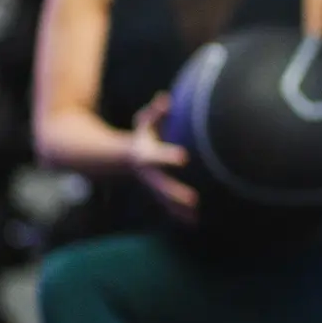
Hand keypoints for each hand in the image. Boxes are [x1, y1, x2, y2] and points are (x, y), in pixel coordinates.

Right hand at [129, 93, 195, 224]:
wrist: (125, 158)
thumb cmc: (143, 136)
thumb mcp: (144, 122)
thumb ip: (155, 112)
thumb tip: (165, 98)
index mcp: (146, 155)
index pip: (157, 156)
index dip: (168, 156)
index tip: (184, 157)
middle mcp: (148, 174)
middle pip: (163, 185)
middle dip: (177, 194)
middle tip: (194, 200)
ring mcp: (152, 186)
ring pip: (166, 200)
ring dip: (180, 210)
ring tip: (197, 217)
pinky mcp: (158, 193)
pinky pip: (169, 206)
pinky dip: (180, 215)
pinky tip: (195, 224)